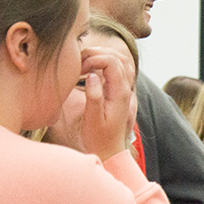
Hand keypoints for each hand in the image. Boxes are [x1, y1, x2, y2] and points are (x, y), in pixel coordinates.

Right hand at [79, 46, 135, 160]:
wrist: (109, 150)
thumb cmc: (98, 137)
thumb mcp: (93, 119)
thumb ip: (94, 96)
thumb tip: (93, 75)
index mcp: (120, 92)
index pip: (112, 61)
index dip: (94, 58)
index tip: (79, 70)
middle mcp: (125, 87)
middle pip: (117, 56)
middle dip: (96, 53)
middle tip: (78, 64)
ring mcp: (123, 88)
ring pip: (119, 59)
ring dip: (101, 56)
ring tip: (83, 64)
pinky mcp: (118, 90)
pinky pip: (117, 68)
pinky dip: (104, 63)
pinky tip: (90, 70)